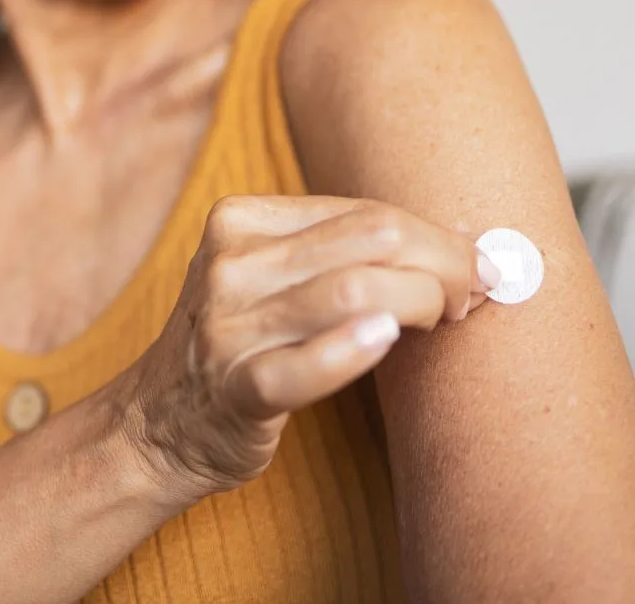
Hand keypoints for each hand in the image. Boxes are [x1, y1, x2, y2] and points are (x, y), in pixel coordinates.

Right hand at [116, 196, 499, 504]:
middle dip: (444, 263)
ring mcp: (227, 327)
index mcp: (238, 221)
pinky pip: (303, 369)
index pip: (363, 211)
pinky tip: (385, 342)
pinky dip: (351, 352)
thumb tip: (458, 233)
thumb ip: (343, 250)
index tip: (476, 263)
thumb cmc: (240, 343)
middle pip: (369, 241)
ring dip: (423, 304)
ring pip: (351, 293)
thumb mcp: (270, 277)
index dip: (434, 236)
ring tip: (448, 320)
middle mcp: (229, 264)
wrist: (159, 423)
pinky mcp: (234, 390)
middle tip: (475, 293)